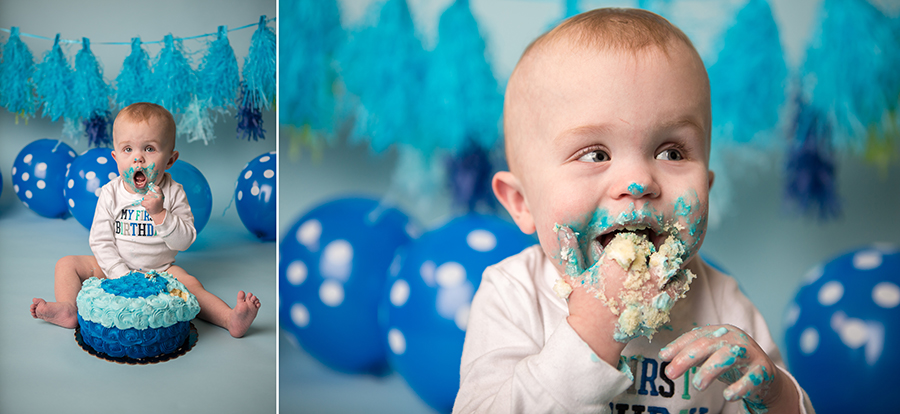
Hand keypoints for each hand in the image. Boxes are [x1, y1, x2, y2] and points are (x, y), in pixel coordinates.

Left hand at [140, 183, 165, 222]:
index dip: (153, 186)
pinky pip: (142, 201)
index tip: (150, 185)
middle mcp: (156, 197)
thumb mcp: (160, 198)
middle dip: (149, 196)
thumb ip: (157, 192)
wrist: (158, 213)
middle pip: (149, 192)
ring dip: (146, 200)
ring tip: (150, 204)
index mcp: (160, 195)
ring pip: (145, 197)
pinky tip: (148, 206)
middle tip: (152, 201)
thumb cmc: (158, 206)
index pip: (157, 188)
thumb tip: (151, 185)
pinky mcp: (147, 204)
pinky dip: (143, 204)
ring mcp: (151, 200)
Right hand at [557, 224, 692, 344]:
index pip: (632, 236)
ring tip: (657, 262)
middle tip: (642, 254)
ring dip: (664, 258)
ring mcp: (651, 285)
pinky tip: (668, 278)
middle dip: (648, 247)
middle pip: (652, 246)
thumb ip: (570, 251)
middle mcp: (636, 269)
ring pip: (668, 260)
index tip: (627, 245)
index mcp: (616, 259)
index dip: (631, 239)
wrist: (596, 335)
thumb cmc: (584, 305)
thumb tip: (562, 229)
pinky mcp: (662, 300)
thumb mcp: (573, 276)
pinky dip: (677, 277)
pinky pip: (679, 282)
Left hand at [659, 325, 790, 412]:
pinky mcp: (763, 370)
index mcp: (721, 332)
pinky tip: (728, 396)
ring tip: (697, 385)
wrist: (765, 374)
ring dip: (710, 370)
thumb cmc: (731, 362)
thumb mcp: (711, 355)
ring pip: (727, 357)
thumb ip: (691, 353)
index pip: (696, 336)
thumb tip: (665, 355)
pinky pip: (751, 378)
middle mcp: (735, 339)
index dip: (678, 345)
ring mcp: (751, 353)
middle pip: (708, 344)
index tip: (663, 357)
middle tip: (670, 373)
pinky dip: (739, 387)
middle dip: (687, 358)